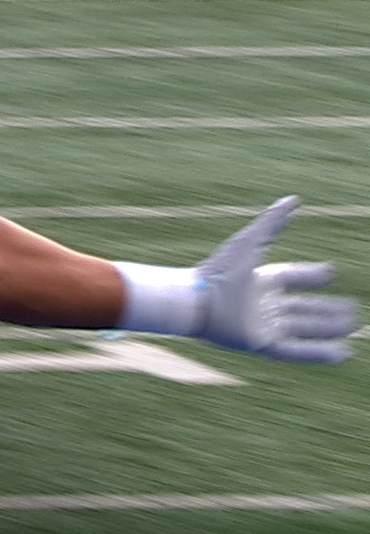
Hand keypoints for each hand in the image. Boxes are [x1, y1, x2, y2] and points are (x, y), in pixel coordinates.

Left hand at [195, 196, 355, 362]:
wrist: (198, 300)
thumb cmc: (220, 269)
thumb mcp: (251, 241)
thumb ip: (271, 221)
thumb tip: (293, 199)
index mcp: (259, 280)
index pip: (292, 277)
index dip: (311, 276)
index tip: (330, 272)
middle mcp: (263, 304)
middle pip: (302, 307)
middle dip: (327, 309)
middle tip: (353, 310)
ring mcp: (263, 326)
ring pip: (303, 328)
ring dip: (329, 329)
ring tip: (353, 327)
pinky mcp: (262, 344)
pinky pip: (296, 351)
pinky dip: (319, 353)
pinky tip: (342, 353)